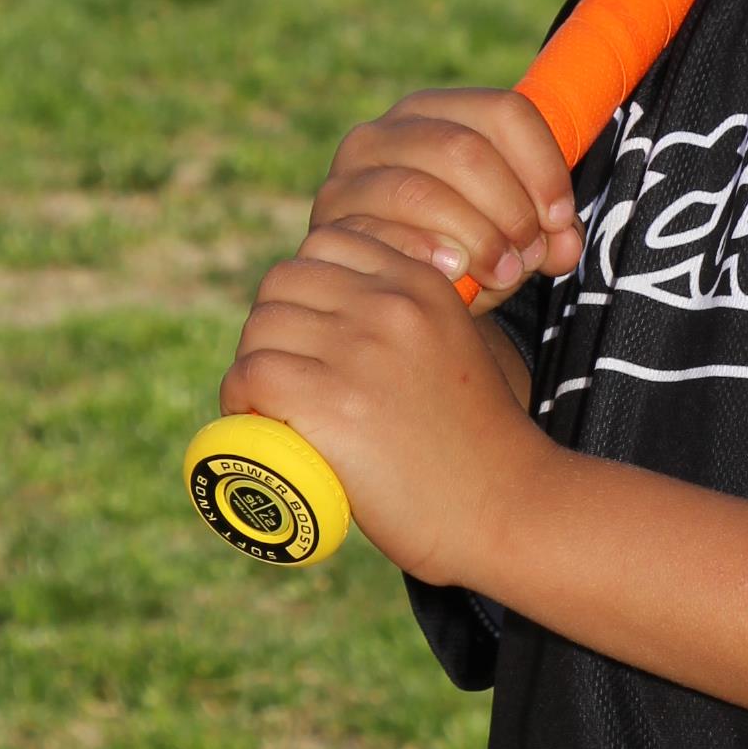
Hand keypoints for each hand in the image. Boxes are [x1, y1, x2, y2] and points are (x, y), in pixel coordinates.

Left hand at [220, 226, 546, 581]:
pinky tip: (260, 420)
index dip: (306, 287)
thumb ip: (407, 319)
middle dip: (274, 326)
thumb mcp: (454, 347)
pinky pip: (252, 375)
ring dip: (255, 365)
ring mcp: (361, 351)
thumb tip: (330, 314)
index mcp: (422, 284)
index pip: (329, 242)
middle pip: (283, 281)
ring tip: (274, 404)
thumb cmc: (476, 443)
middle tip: (288, 375)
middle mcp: (391, 306)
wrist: (507, 505)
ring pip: (261, 327)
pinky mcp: (332, 402)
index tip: (311, 333)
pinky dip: (240, 398)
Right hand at [309, 87, 583, 305]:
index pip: (504, 111)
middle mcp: (386, 131)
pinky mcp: (329, 222)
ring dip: (474, 237)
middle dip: (510, 208)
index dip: (543, 165)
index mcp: (439, 111)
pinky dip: (424, 254)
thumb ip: (548, 235)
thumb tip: (563, 246)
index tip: (560, 217)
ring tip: (502, 273)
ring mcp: (349, 175)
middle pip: (466, 150)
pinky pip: (377, 233)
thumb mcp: (511, 233)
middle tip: (530, 255)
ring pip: (421, 191)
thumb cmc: (461, 248)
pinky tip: (453, 274)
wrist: (389, 293)